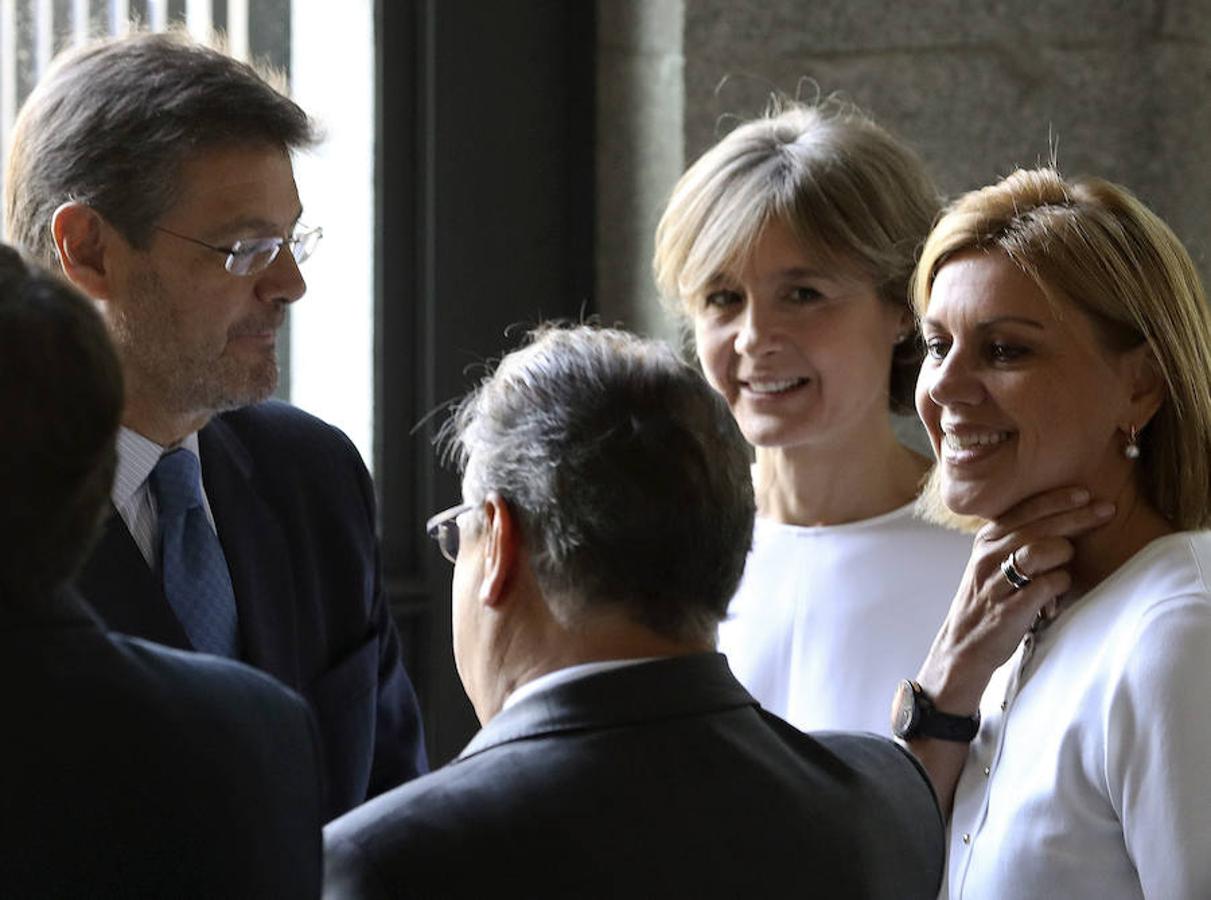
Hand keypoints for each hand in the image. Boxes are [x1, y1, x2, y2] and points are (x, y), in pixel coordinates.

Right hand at [919, 486, 1114, 712]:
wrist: (963, 646)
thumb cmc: (987, 601)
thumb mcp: (990, 563)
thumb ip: (1015, 541)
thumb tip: (1060, 520)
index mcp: (985, 540)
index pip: (1025, 509)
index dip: (1057, 500)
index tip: (1085, 494)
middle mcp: (988, 556)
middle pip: (1040, 526)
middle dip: (1078, 516)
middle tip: (1107, 510)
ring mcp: (997, 581)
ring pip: (1043, 550)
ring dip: (1064, 556)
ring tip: (1063, 567)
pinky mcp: (1010, 608)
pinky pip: (1049, 585)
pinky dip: (1061, 586)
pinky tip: (1056, 596)